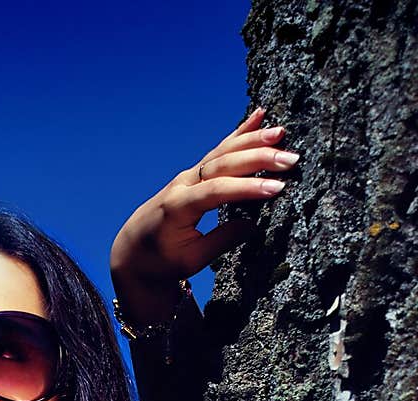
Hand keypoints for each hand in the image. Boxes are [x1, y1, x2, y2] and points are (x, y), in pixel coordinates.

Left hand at [110, 108, 299, 326]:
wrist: (133, 250)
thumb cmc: (162, 261)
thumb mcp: (190, 261)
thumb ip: (220, 241)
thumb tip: (252, 225)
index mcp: (177, 207)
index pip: (217, 191)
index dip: (247, 188)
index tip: (277, 188)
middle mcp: (182, 185)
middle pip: (223, 165)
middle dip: (258, 159)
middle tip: (291, 159)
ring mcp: (187, 175)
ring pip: (222, 152)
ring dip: (252, 140)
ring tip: (281, 132)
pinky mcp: (194, 173)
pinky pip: (219, 150)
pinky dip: (239, 133)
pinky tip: (260, 116)